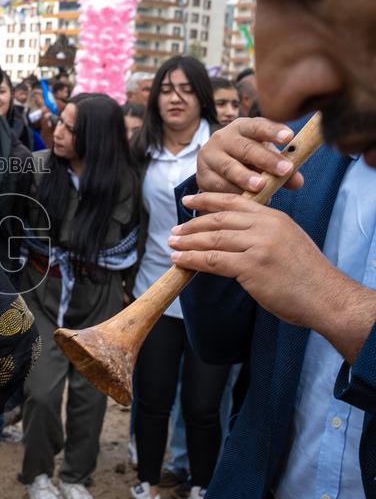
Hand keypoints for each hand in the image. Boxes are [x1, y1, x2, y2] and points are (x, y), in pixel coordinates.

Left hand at [170, 192, 375, 361]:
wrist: (327, 297)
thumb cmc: (307, 276)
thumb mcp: (288, 242)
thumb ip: (263, 234)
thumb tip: (233, 236)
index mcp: (275, 217)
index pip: (234, 202)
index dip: (207, 200)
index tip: (188, 201)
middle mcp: (266, 226)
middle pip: (219, 219)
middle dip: (192, 224)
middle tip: (175, 230)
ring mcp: (258, 245)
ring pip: (213, 239)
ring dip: (188, 242)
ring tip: (172, 244)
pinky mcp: (251, 266)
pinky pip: (213, 260)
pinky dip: (192, 259)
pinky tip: (179, 260)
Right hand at [196, 119, 304, 194]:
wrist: (215, 168)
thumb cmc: (247, 160)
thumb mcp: (266, 159)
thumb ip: (282, 170)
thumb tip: (297, 182)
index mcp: (243, 127)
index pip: (258, 126)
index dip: (273, 131)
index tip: (289, 137)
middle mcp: (223, 138)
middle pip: (245, 148)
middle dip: (266, 159)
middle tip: (285, 170)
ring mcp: (210, 156)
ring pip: (229, 167)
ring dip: (246, 178)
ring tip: (261, 187)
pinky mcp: (202, 175)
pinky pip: (218, 185)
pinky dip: (233, 192)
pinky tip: (246, 198)